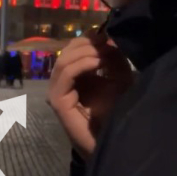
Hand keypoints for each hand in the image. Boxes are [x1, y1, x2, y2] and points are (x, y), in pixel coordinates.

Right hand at [48, 31, 132, 158]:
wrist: (113, 141)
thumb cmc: (117, 113)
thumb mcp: (119, 77)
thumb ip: (113, 57)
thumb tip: (107, 35)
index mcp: (74, 76)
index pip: (74, 48)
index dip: (90, 38)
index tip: (111, 34)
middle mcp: (62, 83)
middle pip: (67, 51)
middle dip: (88, 43)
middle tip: (108, 42)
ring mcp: (58, 92)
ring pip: (63, 61)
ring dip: (85, 52)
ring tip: (104, 53)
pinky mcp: (59, 102)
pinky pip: (65, 75)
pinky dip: (81, 64)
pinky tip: (98, 62)